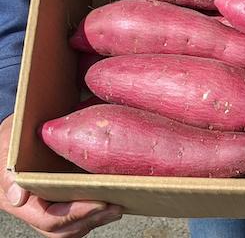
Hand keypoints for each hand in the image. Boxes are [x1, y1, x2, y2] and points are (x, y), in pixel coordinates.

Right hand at [0, 114, 122, 236]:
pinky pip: (78, 215)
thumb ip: (11, 173)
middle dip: (92, 220)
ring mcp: (50, 205)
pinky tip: (112, 199)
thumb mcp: (9, 147)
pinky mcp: (63, 198)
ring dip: (96, 220)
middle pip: (64, 229)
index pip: (49, 219)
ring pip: (72, 227)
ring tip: (118, 206)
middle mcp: (36, 209)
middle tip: (116, 207)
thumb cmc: (14, 137)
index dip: (75, 214)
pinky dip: (94, 213)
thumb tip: (18, 197)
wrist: (19, 133)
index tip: (100, 203)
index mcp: (22, 201)